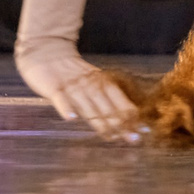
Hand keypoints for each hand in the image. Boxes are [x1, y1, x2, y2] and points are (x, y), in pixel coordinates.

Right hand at [16, 42, 142, 141]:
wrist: (50, 54)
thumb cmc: (75, 75)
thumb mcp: (94, 84)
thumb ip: (105, 100)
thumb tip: (125, 119)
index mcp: (103, 84)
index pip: (121, 102)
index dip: (132, 117)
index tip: (144, 131)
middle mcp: (91, 86)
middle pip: (108, 107)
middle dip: (122, 124)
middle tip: (134, 138)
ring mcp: (73, 87)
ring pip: (88, 105)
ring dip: (99, 121)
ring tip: (110, 136)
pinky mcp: (55, 87)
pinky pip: (61, 98)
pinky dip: (66, 107)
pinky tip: (71, 118)